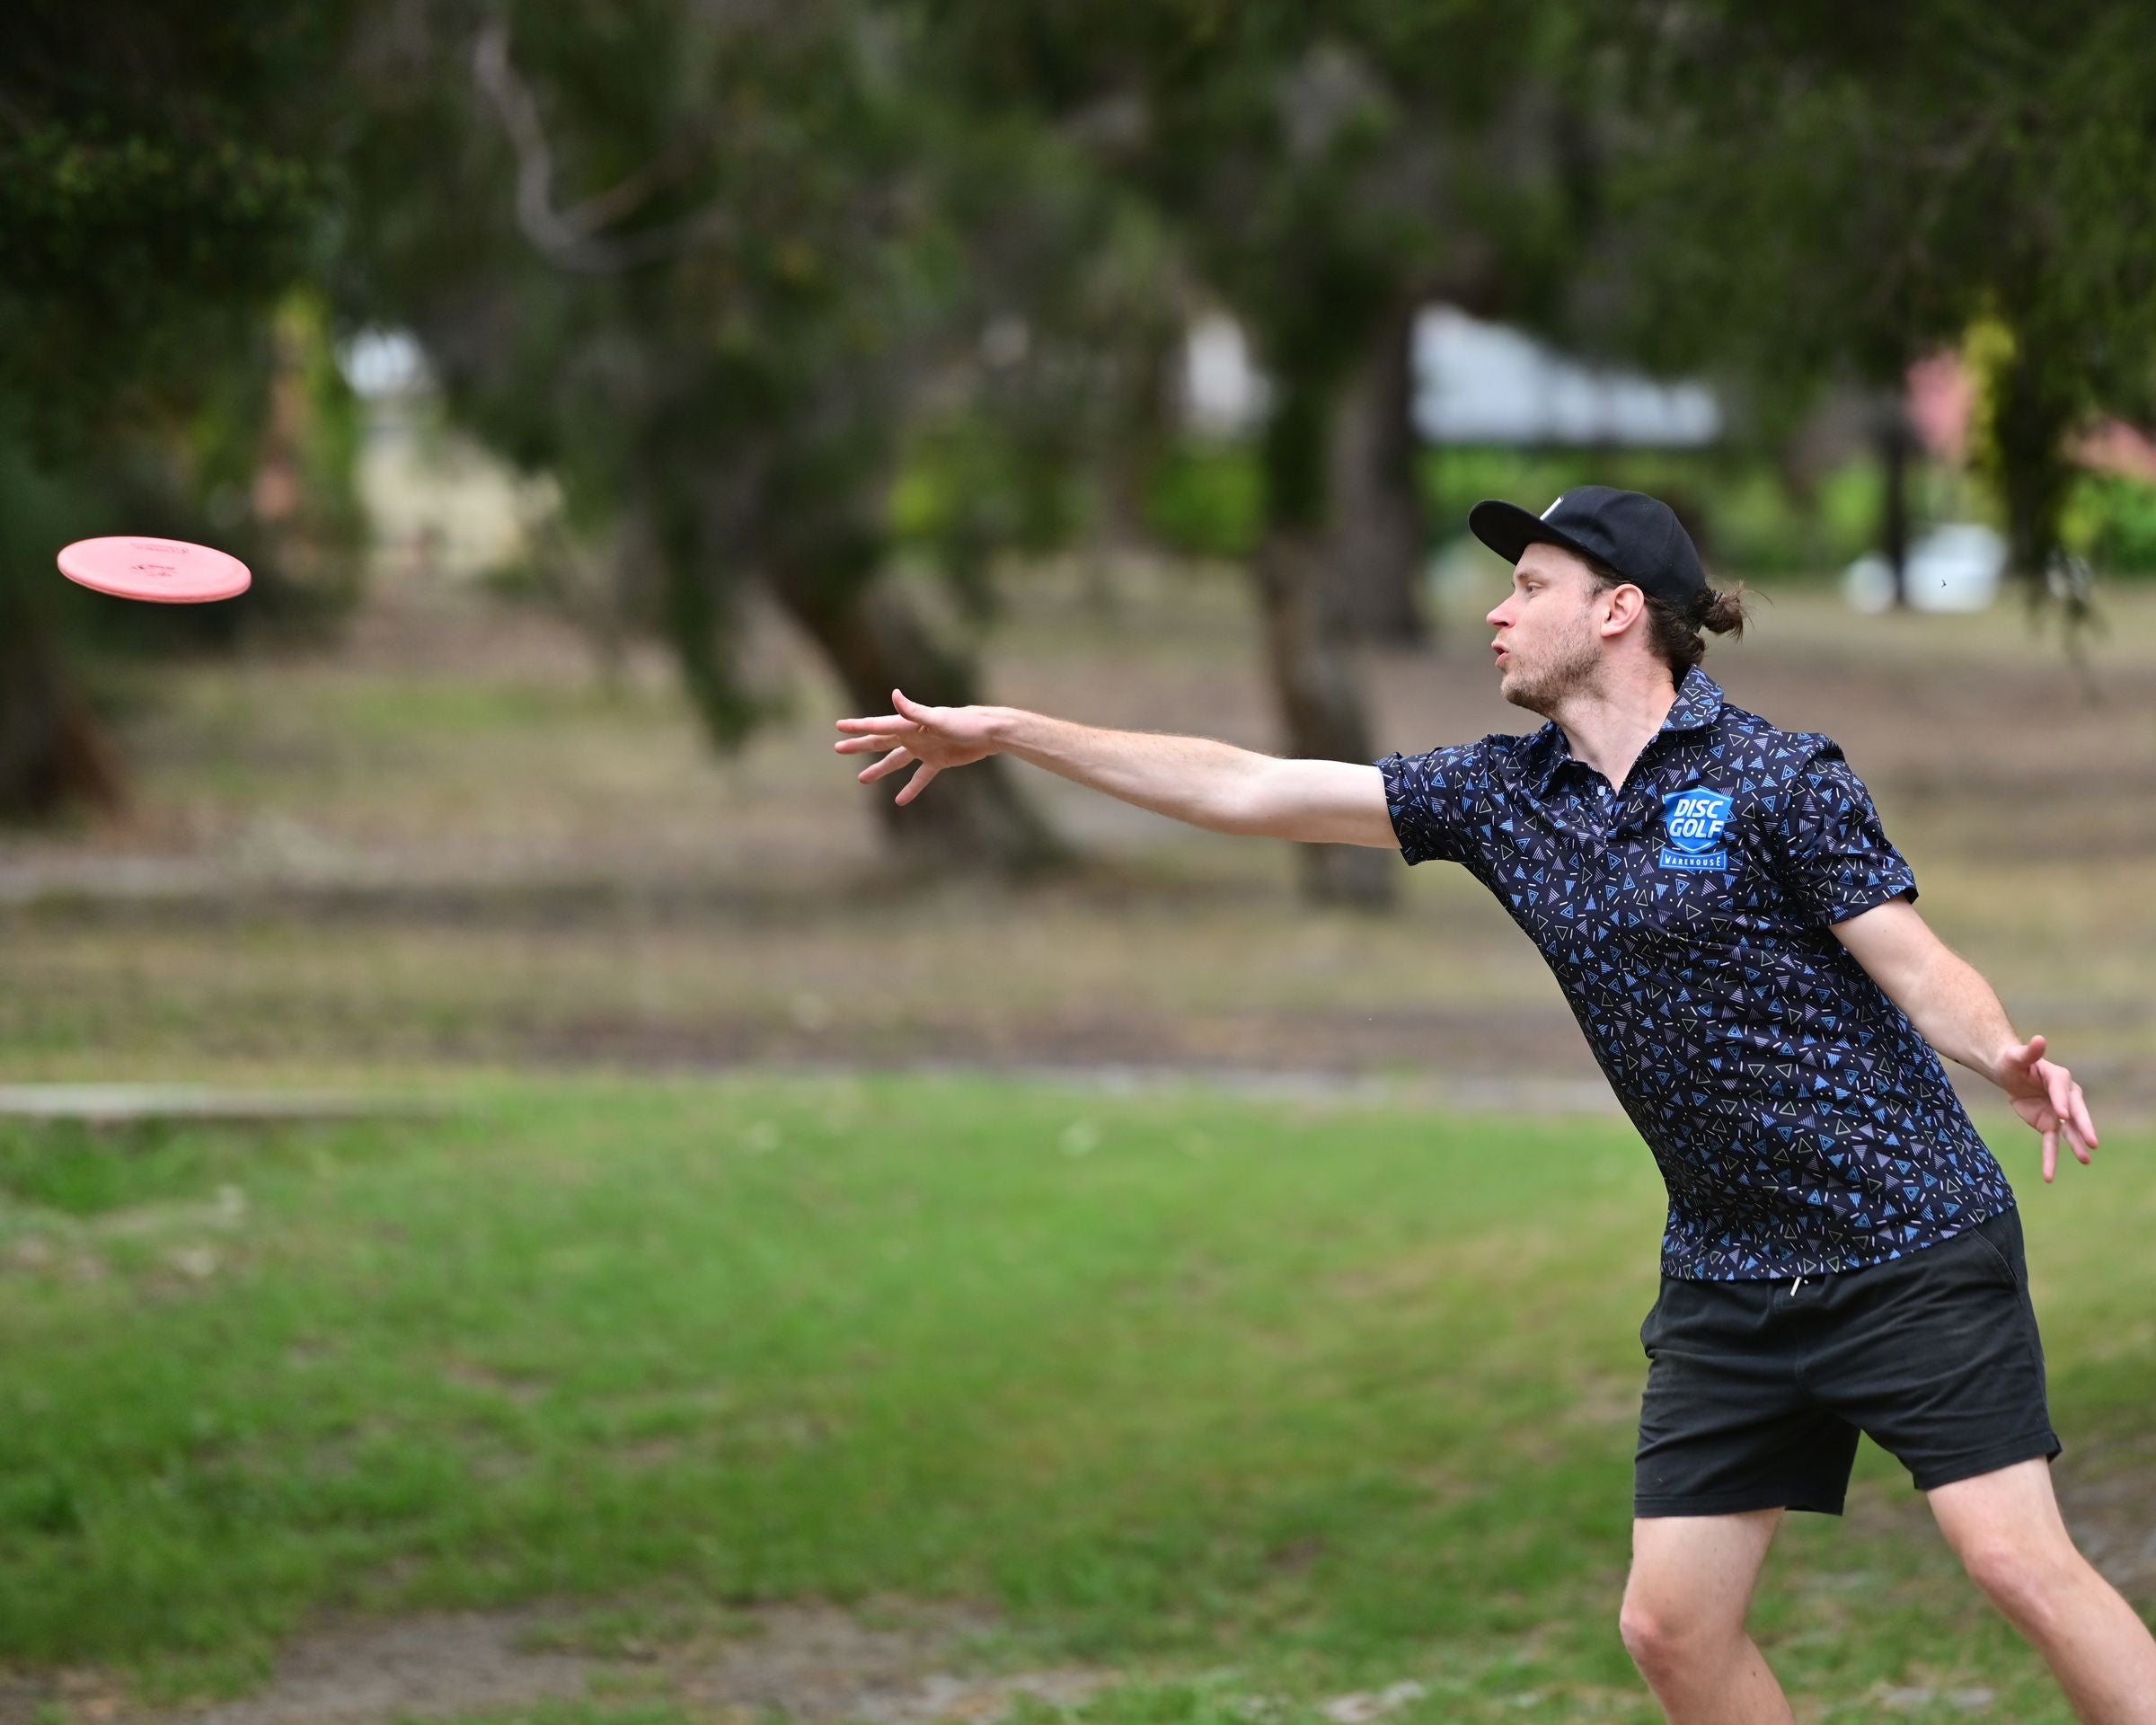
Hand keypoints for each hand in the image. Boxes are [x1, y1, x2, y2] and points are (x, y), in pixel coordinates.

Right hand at [832, 688, 998, 805]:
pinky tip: (900, 800)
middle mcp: (914, 735)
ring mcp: (925, 749)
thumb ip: (914, 711)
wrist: (989, 733)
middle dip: (860, 745)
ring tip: (862, 779)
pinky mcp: (938, 761)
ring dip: (879, 769)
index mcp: (909, 725)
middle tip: (838, 748)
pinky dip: (911, 788)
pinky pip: (920, 777)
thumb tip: (894, 695)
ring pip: (896, 761)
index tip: (839, 726)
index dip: (858, 727)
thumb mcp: (937, 719)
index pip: (878, 726)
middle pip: (881, 742)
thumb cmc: (965, 723)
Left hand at [1995, 1033, 2097, 1182]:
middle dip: (2084, 1127)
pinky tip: (2049, 1175)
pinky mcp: (2048, 1124)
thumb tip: (2039, 1039)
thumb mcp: (2016, 1056)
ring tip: (2086, 1160)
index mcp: (2058, 1077)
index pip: (2062, 1089)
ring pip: (2069, 1132)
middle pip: (2077, 1112)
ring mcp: (2059, 1112)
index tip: (2063, 1114)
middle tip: (2092, 1142)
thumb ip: (2029, 1051)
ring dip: (2076, 1146)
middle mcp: (2065, 1096)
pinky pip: (2051, 1143)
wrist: (2009, 1073)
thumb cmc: (2013, 1061)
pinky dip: (2050, 1159)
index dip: (2062, 1101)